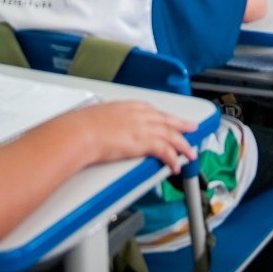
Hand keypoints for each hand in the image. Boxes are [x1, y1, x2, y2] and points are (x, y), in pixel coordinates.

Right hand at [67, 101, 196, 170]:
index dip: (164, 117)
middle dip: (181, 125)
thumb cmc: (81, 126)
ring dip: (183, 145)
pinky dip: (173, 159)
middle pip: (167, 120)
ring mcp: (144, 127)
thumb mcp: (96, 117)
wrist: (80, 132)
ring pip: (172, 136)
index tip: (170, 120)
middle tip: (192, 128)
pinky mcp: (144, 142)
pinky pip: (166, 151)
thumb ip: (106, 122)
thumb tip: (102, 128)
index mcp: (128, 106)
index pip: (152, 111)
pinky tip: (176, 165)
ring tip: (190, 153)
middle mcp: (139, 114)